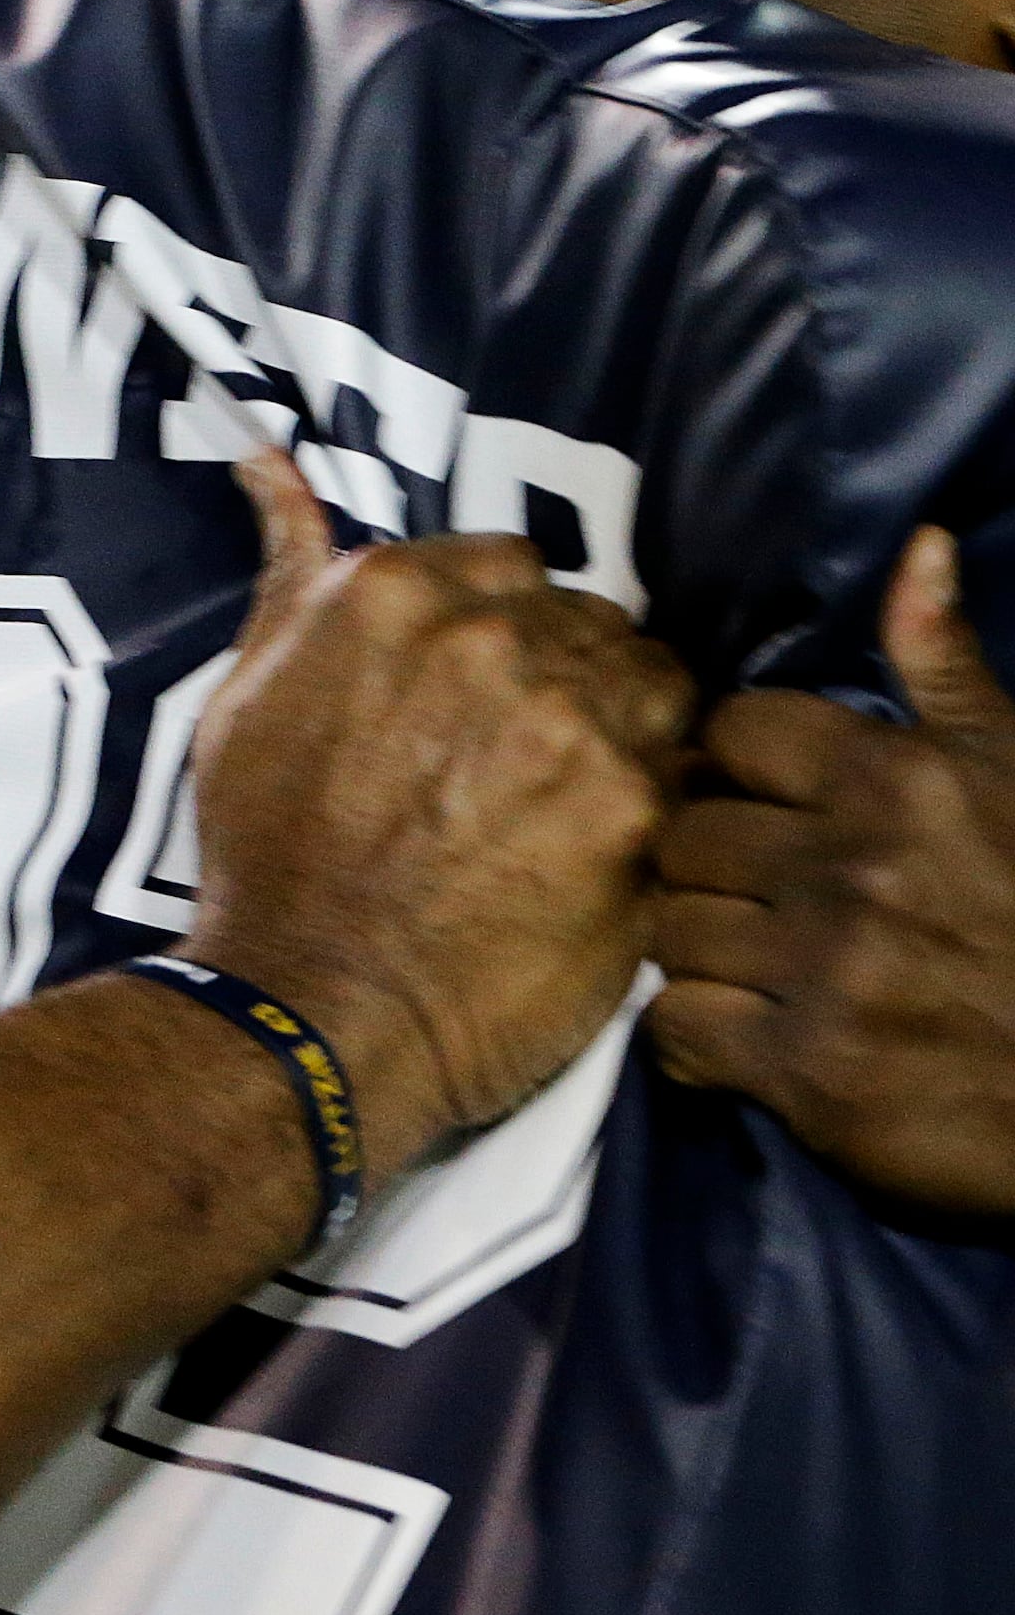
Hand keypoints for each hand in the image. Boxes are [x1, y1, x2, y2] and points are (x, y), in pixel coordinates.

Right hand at [185, 452, 691, 1168]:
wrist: (310, 1009)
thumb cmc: (266, 861)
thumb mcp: (245, 698)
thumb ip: (288, 573)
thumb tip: (266, 462)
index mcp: (388, 591)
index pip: (507, 565)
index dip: (501, 633)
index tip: (478, 698)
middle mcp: (485, 633)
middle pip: (587, 618)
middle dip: (566, 680)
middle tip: (518, 767)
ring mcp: (566, 714)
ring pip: (649, 683)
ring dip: (621, 736)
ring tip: (560, 812)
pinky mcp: (630, 803)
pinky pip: (679, 771)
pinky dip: (647, 808)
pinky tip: (591, 856)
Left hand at [649, 528, 1014, 1213]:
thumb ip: (946, 667)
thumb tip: (917, 547)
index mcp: (899, 781)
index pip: (734, 732)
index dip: (735, 769)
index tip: (764, 805)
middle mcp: (853, 866)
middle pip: (684, 835)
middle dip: (711, 865)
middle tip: (760, 896)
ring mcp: (824, 969)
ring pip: (668, 930)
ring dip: (701, 950)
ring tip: (762, 963)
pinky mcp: (802, 1067)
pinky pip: (674, 1025)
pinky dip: (698, 1034)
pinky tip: (750, 1032)